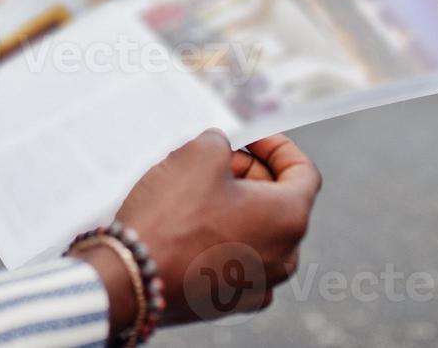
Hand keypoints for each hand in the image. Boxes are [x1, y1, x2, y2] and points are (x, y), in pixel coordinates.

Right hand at [71, 130, 319, 330]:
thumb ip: (221, 142)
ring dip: (234, 205)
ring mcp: (259, 284)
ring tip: (195, 190)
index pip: (304, 172)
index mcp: (288, 218)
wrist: (133, 277)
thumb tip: (221, 150)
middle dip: (250, 173)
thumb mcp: (198, 155)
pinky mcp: (231, 301)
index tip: (252, 137)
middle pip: (279, 201)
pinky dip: (221, 237)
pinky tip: (190, 226)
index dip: (277, 146)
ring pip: (257, 231)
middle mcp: (284, 257)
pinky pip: (237, 259)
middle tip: (216, 160)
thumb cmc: (170, 219)